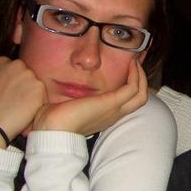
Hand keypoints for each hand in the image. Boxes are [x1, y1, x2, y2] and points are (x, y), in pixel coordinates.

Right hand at [0, 57, 47, 145]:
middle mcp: (16, 64)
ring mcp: (28, 75)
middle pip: (30, 76)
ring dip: (33, 96)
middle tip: (14, 101)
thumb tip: (20, 79)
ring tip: (18, 107)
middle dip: (26, 88)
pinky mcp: (39, 87)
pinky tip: (24, 111)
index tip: (7, 93)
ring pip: (38, 86)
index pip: (18, 68)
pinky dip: (38, 105)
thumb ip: (6, 75)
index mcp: (2, 61)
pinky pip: (44, 97)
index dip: (15, 83)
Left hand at [31, 58, 147, 135]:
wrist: (53, 129)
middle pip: (139, 99)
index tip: (125, 69)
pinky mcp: (112, 103)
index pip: (126, 102)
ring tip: (135, 61)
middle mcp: (113, 114)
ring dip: (140, 76)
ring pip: (140, 94)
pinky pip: (133, 88)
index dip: (129, 85)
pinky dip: (135, 75)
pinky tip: (130, 63)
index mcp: (103, 115)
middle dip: (140, 79)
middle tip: (134, 63)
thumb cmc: (52, 119)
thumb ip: (66, 95)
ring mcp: (114, 109)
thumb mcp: (63, 104)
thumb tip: (51, 85)